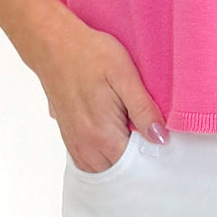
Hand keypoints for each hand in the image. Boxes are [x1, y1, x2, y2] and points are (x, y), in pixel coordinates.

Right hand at [30, 7, 168, 172]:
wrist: (54, 44)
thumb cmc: (90, 54)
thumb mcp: (125, 75)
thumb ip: (143, 110)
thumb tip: (160, 138)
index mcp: (103, 135)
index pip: (135, 167)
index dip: (152, 157)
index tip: (162, 141)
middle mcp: (85, 146)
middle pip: (119, 172)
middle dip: (136, 162)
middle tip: (150, 135)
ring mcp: (74, 143)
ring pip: (103, 169)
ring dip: (119, 159)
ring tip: (133, 134)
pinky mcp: (69, 135)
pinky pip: (90, 160)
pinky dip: (105, 155)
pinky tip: (114, 133)